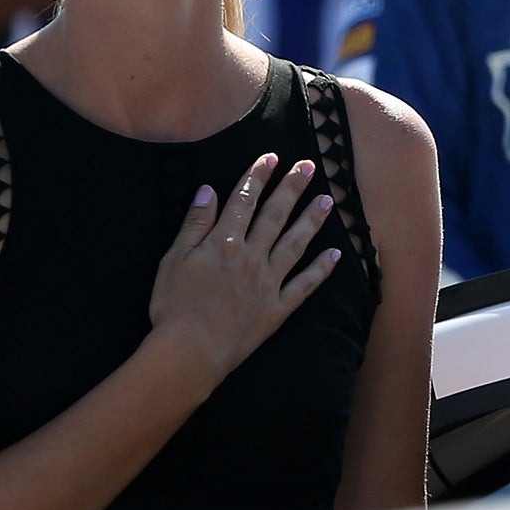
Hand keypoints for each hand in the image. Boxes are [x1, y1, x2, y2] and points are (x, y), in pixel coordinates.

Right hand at [148, 153, 340, 386]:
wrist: (190, 351)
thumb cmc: (174, 306)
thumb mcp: (173, 259)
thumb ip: (194, 224)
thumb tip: (208, 191)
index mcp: (224, 242)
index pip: (243, 200)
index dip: (257, 176)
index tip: (272, 157)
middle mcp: (252, 257)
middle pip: (275, 215)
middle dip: (292, 188)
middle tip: (309, 166)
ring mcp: (268, 282)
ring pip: (295, 244)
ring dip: (311, 220)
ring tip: (328, 201)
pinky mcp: (278, 309)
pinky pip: (305, 285)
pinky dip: (321, 269)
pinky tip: (336, 254)